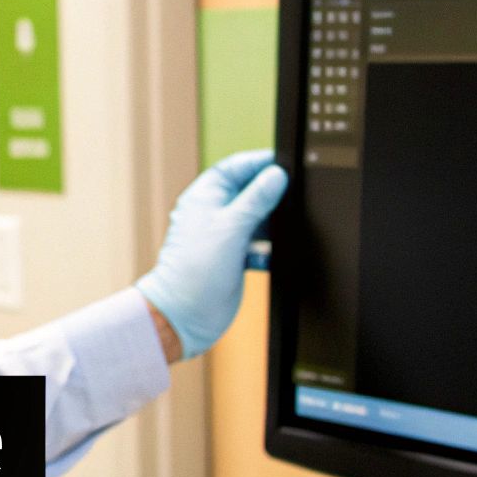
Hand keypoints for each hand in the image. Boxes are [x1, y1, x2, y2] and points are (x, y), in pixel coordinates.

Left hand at [136, 149, 287, 358]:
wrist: (186, 314)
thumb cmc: (195, 268)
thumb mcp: (231, 226)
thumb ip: (256, 199)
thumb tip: (276, 175)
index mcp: (205, 195)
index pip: (236, 167)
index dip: (260, 163)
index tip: (285, 164)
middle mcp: (215, 211)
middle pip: (251, 191)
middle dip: (270, 195)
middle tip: (291, 197)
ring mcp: (225, 234)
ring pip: (258, 218)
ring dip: (270, 224)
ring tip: (277, 231)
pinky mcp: (235, 256)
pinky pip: (259, 242)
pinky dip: (267, 246)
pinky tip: (269, 253)